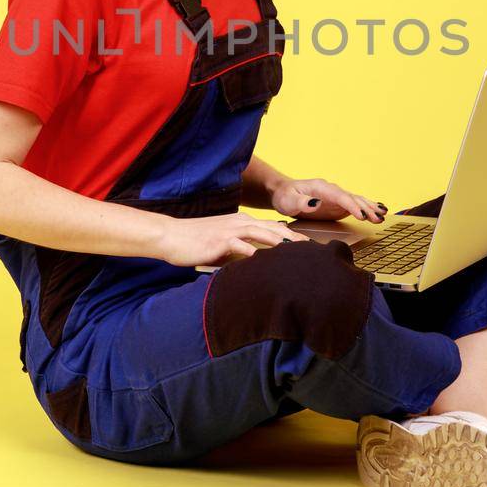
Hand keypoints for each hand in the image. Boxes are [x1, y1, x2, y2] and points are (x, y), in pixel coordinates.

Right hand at [152, 211, 315, 267]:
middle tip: (315, 250)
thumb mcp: (221, 244)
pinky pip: (242, 245)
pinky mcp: (220, 240)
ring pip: (262, 233)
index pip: (272, 227)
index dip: (291, 236)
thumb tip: (254, 264)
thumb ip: (239, 250)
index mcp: (241, 222)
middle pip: (273, 229)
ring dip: (281, 242)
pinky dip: (255, 252)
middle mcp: (239, 222)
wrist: (170, 235)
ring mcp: (230, 230)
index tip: (309, 247)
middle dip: (295, 239)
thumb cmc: (194, 242)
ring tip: (299, 252)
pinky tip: (267, 261)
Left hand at [272, 178, 386, 223]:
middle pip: (352, 198)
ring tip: (382, 216)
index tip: (361, 215)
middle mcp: (332, 191)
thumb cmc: (285, 196)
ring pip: (356, 201)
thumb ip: (301, 202)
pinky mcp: (337, 205)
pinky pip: (355, 206)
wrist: (284, 193)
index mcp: (321, 188)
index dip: (352, 206)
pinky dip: (367, 208)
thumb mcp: (288, 200)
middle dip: (365, 208)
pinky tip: (378, 211)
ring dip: (370, 208)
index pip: (340, 196)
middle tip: (377, 218)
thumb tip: (316, 203)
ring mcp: (336, 197)